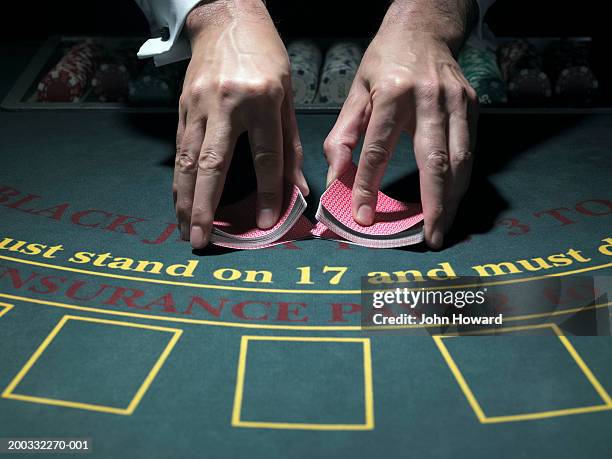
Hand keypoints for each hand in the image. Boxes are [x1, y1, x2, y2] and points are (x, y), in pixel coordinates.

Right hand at [175, 0, 307, 248]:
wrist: (226, 17)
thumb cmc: (265, 56)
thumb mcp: (287, 95)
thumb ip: (290, 144)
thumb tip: (297, 187)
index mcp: (262, 101)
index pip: (266, 157)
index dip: (269, 192)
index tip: (267, 222)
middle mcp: (227, 104)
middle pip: (213, 165)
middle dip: (205, 207)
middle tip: (200, 239)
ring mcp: (199, 105)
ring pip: (188, 160)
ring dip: (184, 199)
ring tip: (184, 228)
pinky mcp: (183, 106)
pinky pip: (180, 148)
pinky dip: (180, 178)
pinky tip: (180, 198)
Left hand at [323, 2, 477, 248]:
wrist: (423, 28)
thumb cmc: (384, 62)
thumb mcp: (355, 92)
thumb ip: (343, 136)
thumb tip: (336, 178)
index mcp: (391, 95)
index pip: (378, 151)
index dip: (368, 187)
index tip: (364, 217)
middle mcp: (429, 99)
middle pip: (435, 162)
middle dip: (434, 206)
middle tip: (430, 238)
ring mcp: (456, 102)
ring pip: (460, 161)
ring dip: (453, 199)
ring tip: (442, 227)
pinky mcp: (472, 106)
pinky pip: (470, 150)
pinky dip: (462, 180)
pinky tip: (452, 199)